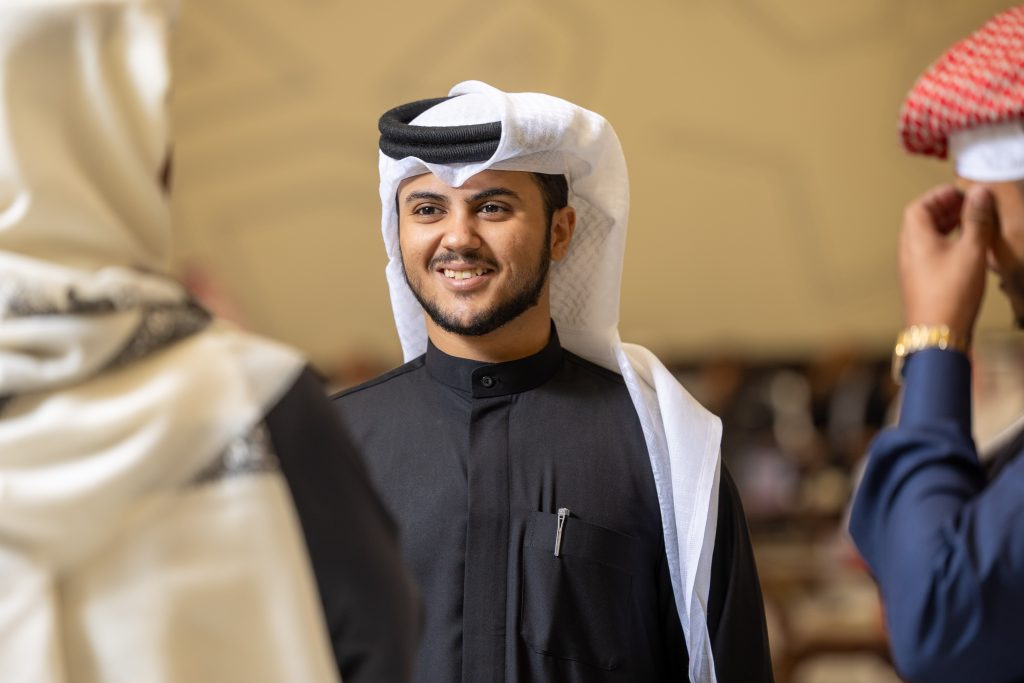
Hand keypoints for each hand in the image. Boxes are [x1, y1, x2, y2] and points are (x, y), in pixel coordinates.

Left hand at [899, 184, 996, 340]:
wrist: (938, 333)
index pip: (919, 206)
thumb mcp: (971, 250)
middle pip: (923, 220)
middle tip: (971, 205)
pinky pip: (934, 253)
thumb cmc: (950, 293)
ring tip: (974, 223)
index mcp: (914, 238)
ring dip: (950, 226)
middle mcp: (909, 251)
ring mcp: (915, 267)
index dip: (939, 195)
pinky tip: (969, 248)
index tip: (961, 191)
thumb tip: (980, 193)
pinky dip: (950, 243)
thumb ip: (976, 219)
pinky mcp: (924, 280)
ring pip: (930, 237)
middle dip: (947, 208)